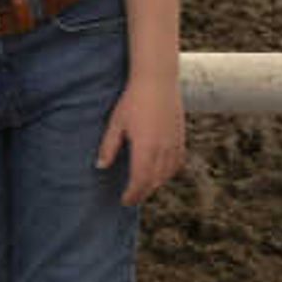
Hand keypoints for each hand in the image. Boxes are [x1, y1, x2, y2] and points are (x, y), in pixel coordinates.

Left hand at [97, 70, 185, 205]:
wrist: (157, 80)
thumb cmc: (133, 100)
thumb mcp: (116, 123)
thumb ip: (108, 147)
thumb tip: (100, 166)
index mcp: (144, 148)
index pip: (139, 181)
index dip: (132, 194)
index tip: (125, 200)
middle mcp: (162, 150)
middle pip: (154, 181)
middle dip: (142, 192)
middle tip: (132, 196)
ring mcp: (174, 144)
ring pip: (167, 174)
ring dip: (155, 183)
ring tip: (144, 185)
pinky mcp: (181, 137)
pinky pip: (177, 163)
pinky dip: (169, 172)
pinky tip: (161, 172)